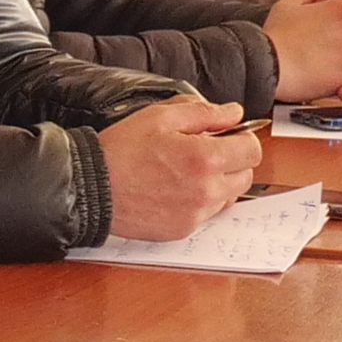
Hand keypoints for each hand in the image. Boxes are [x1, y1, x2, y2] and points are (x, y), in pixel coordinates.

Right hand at [98, 96, 264, 241]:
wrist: (89, 188)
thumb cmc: (120, 150)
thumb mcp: (160, 117)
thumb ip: (203, 112)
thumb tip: (233, 113)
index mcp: (204, 157)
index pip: (252, 150)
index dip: (241, 139)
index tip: (227, 137)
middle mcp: (206, 190)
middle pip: (245, 176)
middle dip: (231, 161)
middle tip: (204, 153)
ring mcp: (195, 213)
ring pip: (228, 197)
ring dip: (217, 183)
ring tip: (186, 172)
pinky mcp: (182, 229)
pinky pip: (206, 214)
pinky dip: (198, 202)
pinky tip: (173, 190)